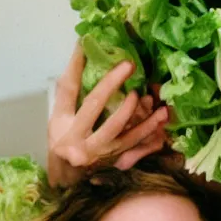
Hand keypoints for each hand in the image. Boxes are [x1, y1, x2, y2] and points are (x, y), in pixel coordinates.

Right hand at [47, 45, 167, 186]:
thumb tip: (83, 49)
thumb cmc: (64, 138)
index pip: (68, 90)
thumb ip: (70, 88)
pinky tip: (160, 117)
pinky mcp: (114, 160)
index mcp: (61, 123)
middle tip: (127, 65)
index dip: (76, 68)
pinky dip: (148, 130)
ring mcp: (98, 152)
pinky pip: (135, 144)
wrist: (69, 175)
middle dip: (110, 84)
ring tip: (145, 94)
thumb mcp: (60, 115)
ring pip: (118, 130)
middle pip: (94, 107)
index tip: (85, 45)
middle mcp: (77, 139)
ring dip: (133, 109)